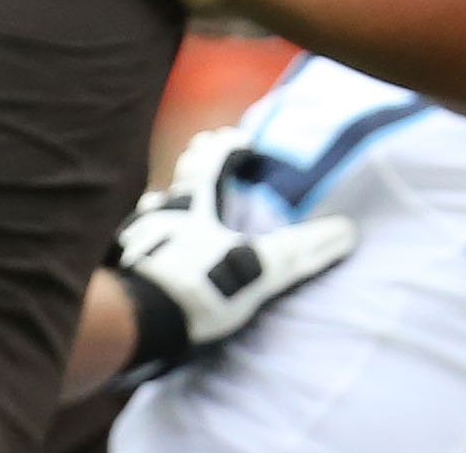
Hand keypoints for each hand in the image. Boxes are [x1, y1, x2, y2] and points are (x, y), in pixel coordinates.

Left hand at [110, 127, 356, 379]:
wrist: (135, 323)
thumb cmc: (200, 286)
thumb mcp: (260, 269)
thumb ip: (302, 250)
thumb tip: (347, 231)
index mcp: (197, 203)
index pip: (214, 161)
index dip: (228, 148)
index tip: (241, 141)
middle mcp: (162, 211)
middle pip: (178, 176)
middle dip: (193, 164)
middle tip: (202, 154)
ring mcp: (135, 238)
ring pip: (150, 208)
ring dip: (163, 202)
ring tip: (168, 203)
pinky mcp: (118, 267)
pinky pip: (131, 243)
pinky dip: (143, 240)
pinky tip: (145, 252)